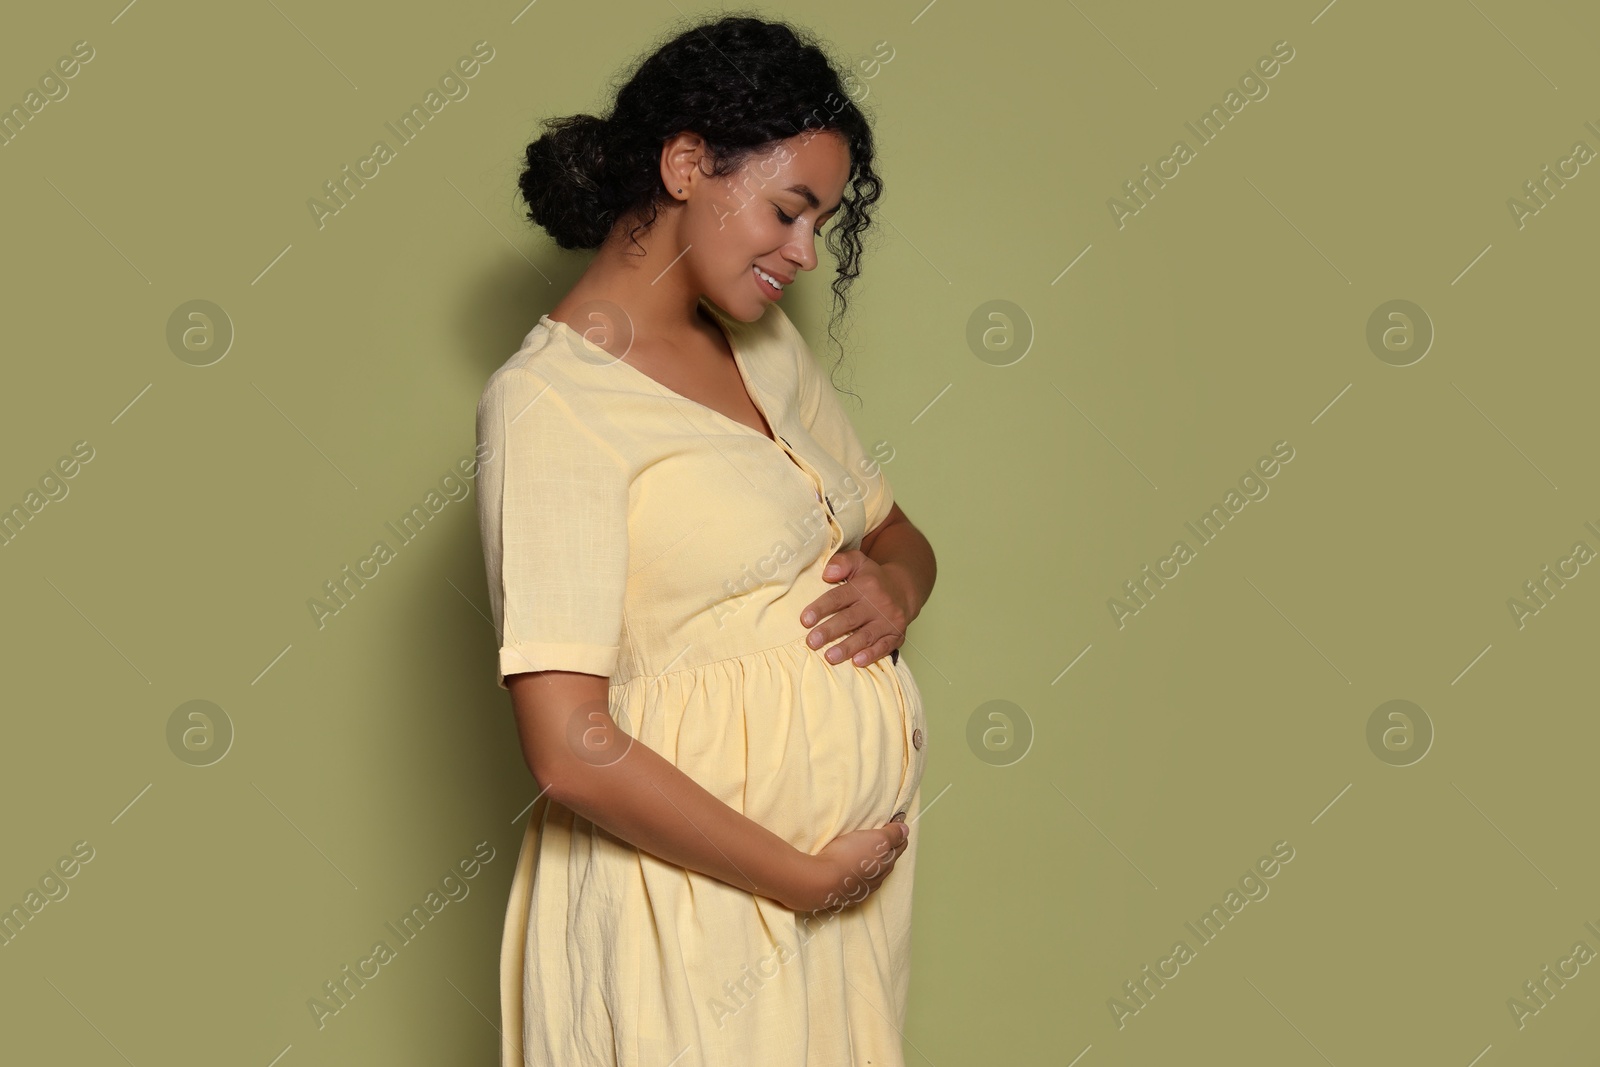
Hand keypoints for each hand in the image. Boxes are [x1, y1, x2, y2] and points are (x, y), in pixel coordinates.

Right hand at [781, 820, 910, 913]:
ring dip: (871, 863)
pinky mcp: (847, 895)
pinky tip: (851, 870)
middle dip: (887, 849)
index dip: (899, 834)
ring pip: (873, 873)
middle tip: (882, 837)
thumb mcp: (876, 839)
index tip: (896, 824)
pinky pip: (857, 882)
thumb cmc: (849, 856)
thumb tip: (906, 829)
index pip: (899, 847)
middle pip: (887, 861)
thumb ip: (892, 834)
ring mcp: (862, 889)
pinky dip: (857, 874)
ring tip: (864, 853)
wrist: (822, 881)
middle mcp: (878, 879)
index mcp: (887, 863)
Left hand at [799, 551, 908, 667]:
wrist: (904, 589)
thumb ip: (842, 563)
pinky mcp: (896, 635)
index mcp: (864, 585)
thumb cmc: (873, 579)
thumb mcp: (859, 562)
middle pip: (850, 619)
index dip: (821, 608)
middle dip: (830, 631)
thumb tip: (827, 573)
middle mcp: (877, 604)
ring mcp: (888, 621)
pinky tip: (857, 661)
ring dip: (847, 647)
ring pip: (866, 636)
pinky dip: (872, 655)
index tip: (805, 620)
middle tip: (812, 642)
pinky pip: (884, 647)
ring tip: (830, 657)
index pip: (838, 597)